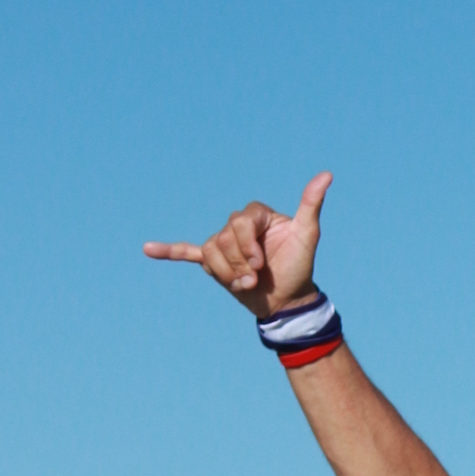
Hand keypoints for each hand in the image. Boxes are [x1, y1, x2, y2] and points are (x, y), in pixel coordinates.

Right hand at [143, 173, 332, 318]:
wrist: (287, 300)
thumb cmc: (299, 266)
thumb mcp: (307, 235)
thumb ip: (310, 204)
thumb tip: (326, 175)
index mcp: (256, 214)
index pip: (239, 222)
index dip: (247, 246)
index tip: (262, 265)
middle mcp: (238, 225)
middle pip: (223, 238)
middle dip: (239, 263)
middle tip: (256, 277)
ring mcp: (225, 243)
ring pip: (211, 252)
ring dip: (227, 274)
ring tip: (246, 284)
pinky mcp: (215, 262)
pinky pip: (188, 252)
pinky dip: (169, 252)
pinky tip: (148, 249)